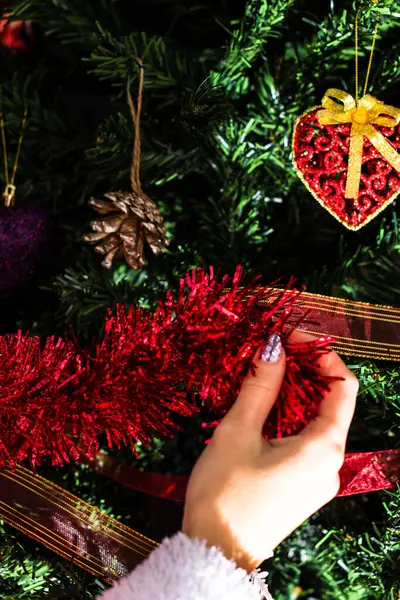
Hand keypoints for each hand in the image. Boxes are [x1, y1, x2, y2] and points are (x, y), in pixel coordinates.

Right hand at [181, 331, 357, 572]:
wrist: (215, 553)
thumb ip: (261, 386)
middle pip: (330, 402)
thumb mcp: (239, 432)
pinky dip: (289, 417)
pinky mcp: (303, 486)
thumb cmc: (225, 493)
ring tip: (264, 373)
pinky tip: (263, 407)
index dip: (321, 354)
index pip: (343, 386)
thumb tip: (274, 346)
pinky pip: (305, 441)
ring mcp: (318, 478)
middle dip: (304, 371)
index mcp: (324, 447)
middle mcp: (330, 463)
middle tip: (273, 350)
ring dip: (294, 393)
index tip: (291, 336)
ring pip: (316, 421)